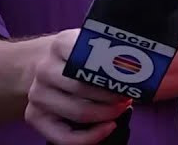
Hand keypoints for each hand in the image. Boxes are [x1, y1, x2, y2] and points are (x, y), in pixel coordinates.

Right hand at [24, 29, 132, 144]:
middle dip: (113, 96)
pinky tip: (108, 127)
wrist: (45, 64)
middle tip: (129, 95)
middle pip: (85, 88)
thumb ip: (112, 46)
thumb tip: (143, 58)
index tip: (131, 76)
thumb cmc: (79, 56)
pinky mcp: (34, 116)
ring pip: (79, 112)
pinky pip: (64, 136)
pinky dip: (91, 136)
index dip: (113, 70)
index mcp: (61, 44)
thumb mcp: (91, 42)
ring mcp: (38, 94)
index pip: (89, 58)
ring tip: (121, 108)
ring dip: (107, 114)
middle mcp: (45, 69)